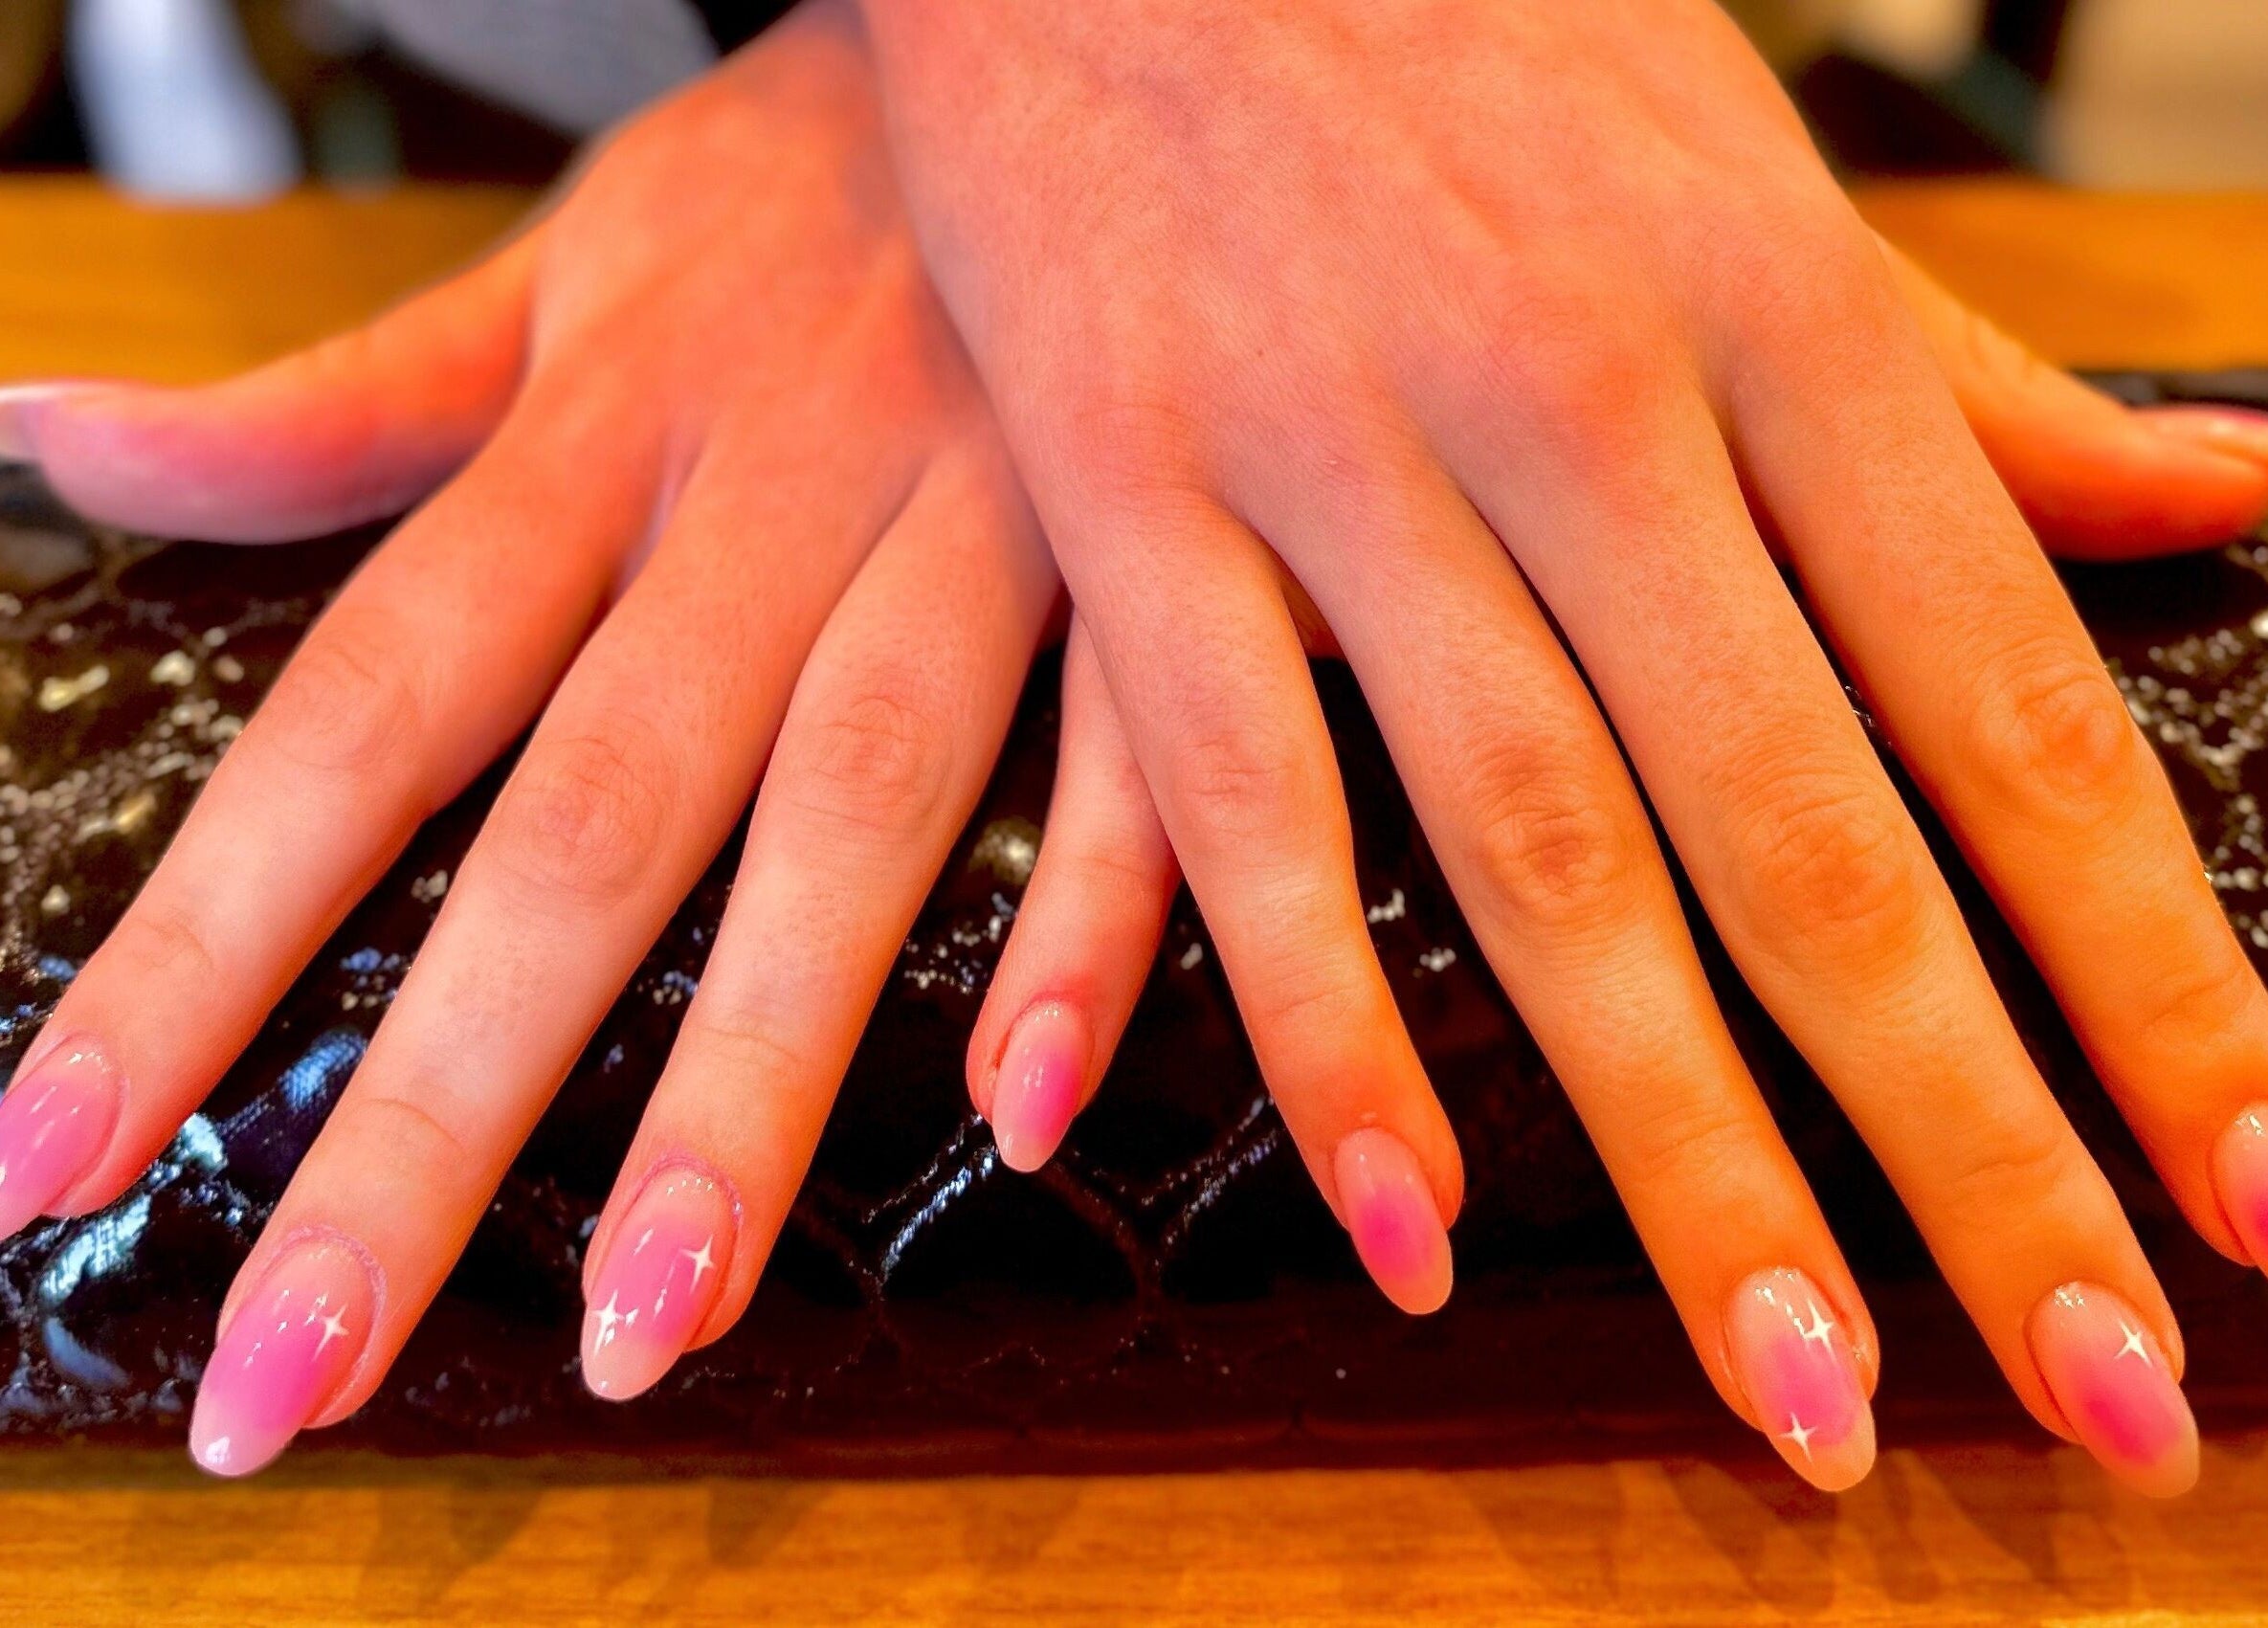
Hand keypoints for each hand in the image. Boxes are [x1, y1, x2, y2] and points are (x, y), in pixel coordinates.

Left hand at [0, 0, 1056, 1473]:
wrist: (1083, 22)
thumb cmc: (812, 177)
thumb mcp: (568, 255)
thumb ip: (346, 400)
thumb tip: (61, 444)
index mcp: (610, 433)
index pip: (364, 713)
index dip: (204, 943)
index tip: (56, 1158)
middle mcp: (775, 510)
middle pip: (582, 829)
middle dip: (434, 1114)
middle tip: (293, 1374)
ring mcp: (982, 539)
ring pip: (848, 821)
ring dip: (748, 1076)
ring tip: (645, 1325)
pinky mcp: (1158, 568)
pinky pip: (1135, 759)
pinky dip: (1093, 922)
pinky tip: (1022, 1110)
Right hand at [862, 0, 2267, 1493]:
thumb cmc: (1453, 3)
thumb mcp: (1740, 154)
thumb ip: (1946, 378)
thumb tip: (2184, 520)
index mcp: (1762, 316)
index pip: (1998, 704)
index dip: (2148, 970)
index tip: (2252, 1194)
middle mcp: (1575, 408)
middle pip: (1800, 833)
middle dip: (1967, 1139)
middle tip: (2088, 1387)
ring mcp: (1337, 462)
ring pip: (1541, 853)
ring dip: (1684, 1153)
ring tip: (1806, 1390)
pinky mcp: (1131, 499)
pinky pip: (1224, 799)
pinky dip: (1319, 1018)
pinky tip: (1410, 1219)